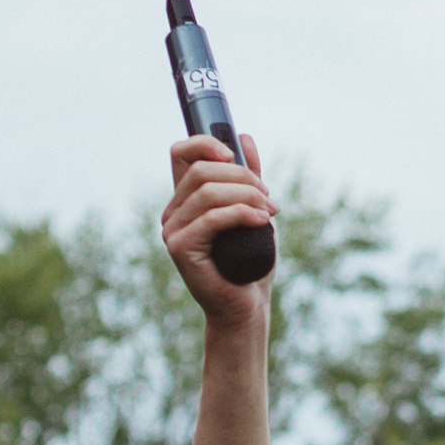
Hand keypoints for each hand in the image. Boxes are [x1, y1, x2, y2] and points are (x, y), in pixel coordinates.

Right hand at [162, 131, 275, 325]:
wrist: (246, 307)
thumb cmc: (249, 264)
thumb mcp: (253, 212)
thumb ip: (247, 179)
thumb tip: (244, 137)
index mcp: (186, 200)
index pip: (181, 153)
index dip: (204, 143)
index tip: (233, 153)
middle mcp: (173, 212)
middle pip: (201, 171)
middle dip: (242, 177)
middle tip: (269, 197)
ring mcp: (173, 230)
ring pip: (208, 192)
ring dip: (246, 195)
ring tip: (271, 211)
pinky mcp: (180, 248)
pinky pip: (211, 218)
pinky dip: (242, 214)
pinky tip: (263, 221)